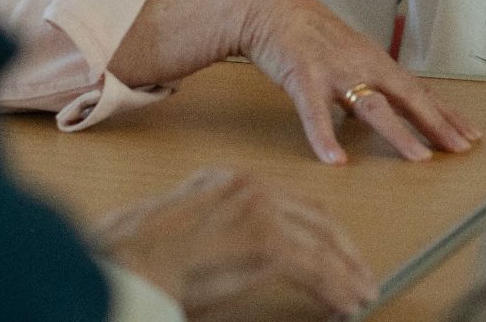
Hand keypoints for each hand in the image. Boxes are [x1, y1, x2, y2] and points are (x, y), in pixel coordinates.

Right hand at [92, 167, 376, 317]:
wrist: (125, 264)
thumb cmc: (140, 258)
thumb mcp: (189, 233)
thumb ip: (225, 232)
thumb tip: (254, 257)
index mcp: (227, 180)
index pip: (291, 202)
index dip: (323, 232)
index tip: (338, 253)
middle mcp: (248, 185)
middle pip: (315, 218)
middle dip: (343, 252)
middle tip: (359, 277)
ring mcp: (259, 209)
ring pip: (322, 243)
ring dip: (346, 273)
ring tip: (360, 294)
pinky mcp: (266, 241)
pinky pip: (316, 268)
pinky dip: (337, 288)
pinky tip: (348, 305)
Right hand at [239, 0, 483, 163]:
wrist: (273, 9)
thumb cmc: (313, 37)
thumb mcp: (351, 60)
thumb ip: (369, 87)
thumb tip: (387, 116)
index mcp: (378, 63)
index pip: (421, 91)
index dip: (446, 114)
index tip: (472, 136)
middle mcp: (364, 66)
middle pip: (409, 96)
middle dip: (437, 123)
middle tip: (462, 149)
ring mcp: (335, 72)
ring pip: (372, 106)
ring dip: (398, 133)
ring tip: (419, 159)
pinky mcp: (303, 77)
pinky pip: (314, 112)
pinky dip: (324, 137)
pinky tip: (335, 160)